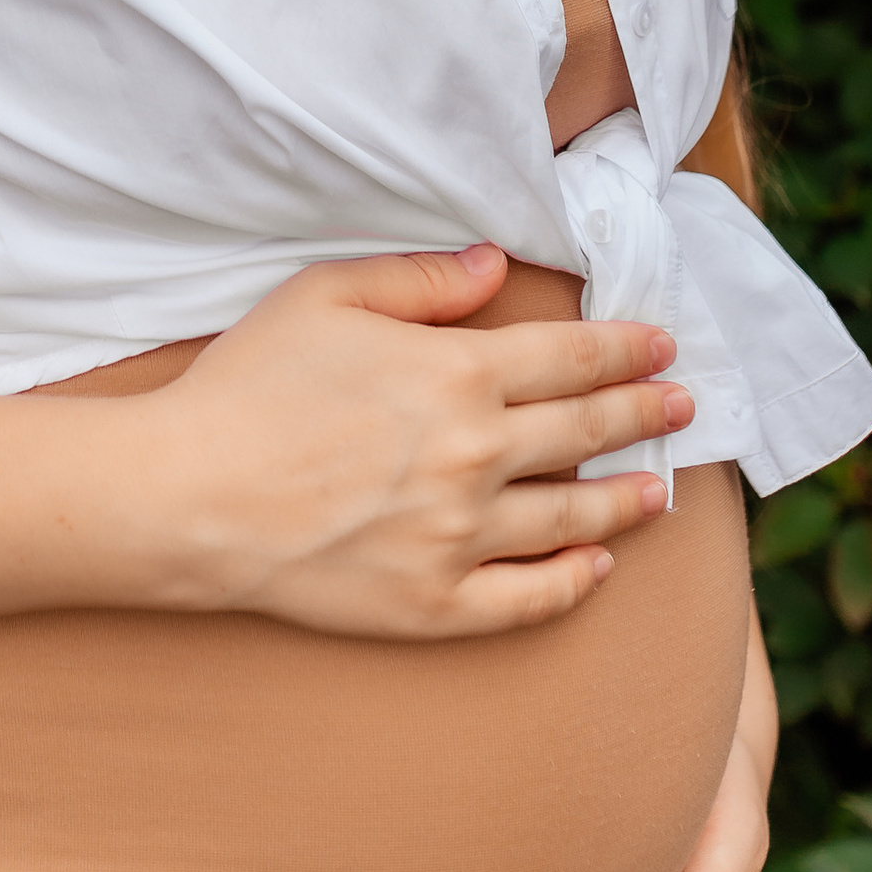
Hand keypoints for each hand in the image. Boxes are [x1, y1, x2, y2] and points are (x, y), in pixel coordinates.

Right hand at [144, 243, 692, 642]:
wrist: (188, 497)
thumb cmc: (249, 384)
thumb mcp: (326, 296)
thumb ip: (420, 279)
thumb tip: (496, 266)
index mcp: (457, 372)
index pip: (573, 358)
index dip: (627, 349)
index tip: (664, 346)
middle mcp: (477, 456)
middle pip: (587, 431)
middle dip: (644, 413)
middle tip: (683, 405)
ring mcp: (462, 537)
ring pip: (573, 516)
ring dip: (627, 500)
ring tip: (659, 492)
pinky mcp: (435, 604)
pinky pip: (528, 598)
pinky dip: (573, 583)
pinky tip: (596, 569)